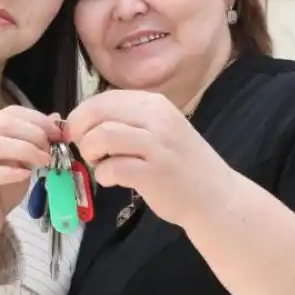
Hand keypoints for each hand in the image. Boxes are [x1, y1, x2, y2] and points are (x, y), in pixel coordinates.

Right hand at [0, 106, 61, 260]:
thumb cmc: (1, 189)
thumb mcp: (24, 162)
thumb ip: (36, 141)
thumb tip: (57, 119)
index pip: (11, 112)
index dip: (37, 118)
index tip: (59, 131)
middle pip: (3, 123)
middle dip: (34, 132)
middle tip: (52, 149)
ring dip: (23, 149)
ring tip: (43, 161)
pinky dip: (9, 172)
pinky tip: (25, 175)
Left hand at [66, 90, 231, 227]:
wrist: (216, 197)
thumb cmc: (182, 165)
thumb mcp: (160, 131)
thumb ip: (128, 122)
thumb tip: (84, 122)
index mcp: (155, 104)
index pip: (105, 97)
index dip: (83, 113)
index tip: (78, 131)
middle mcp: (157, 119)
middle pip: (99, 112)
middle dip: (80, 131)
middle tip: (85, 148)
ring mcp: (157, 146)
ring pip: (102, 136)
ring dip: (90, 152)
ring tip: (100, 163)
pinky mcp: (153, 173)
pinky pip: (112, 167)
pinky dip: (104, 174)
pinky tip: (113, 180)